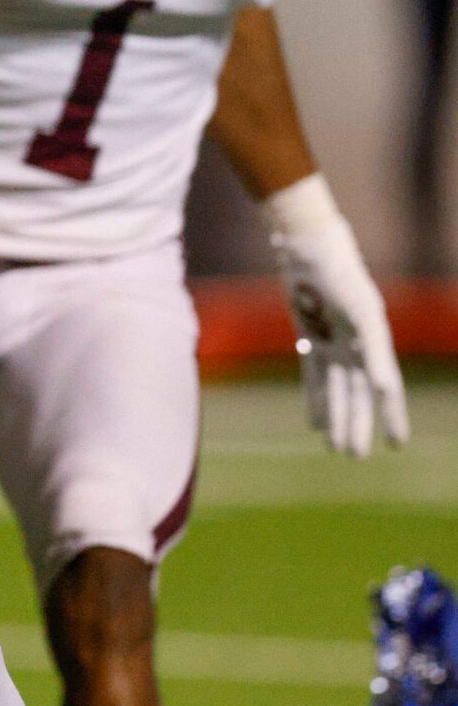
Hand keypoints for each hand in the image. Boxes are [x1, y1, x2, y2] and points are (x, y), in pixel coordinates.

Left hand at [270, 185, 408, 454]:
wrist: (308, 249)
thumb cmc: (340, 276)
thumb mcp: (362, 313)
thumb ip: (375, 351)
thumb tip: (384, 388)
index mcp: (376, 343)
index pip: (387, 389)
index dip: (392, 416)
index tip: (397, 445)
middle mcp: (356, 347)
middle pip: (358, 396)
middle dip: (357, 425)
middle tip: (354, 456)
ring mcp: (332, 343)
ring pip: (337, 391)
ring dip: (336, 417)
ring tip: (336, 449)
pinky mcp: (308, 337)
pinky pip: (314, 376)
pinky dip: (315, 399)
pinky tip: (314, 423)